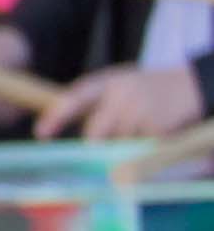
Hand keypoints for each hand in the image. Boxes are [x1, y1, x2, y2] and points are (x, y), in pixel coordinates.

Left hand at [40, 60, 207, 141]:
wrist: (190, 84)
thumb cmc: (143, 90)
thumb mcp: (117, 86)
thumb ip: (93, 104)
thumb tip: (61, 132)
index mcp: (105, 82)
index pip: (73, 98)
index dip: (55, 116)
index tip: (40, 134)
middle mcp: (121, 94)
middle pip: (94, 132)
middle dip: (95, 142)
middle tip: (103, 140)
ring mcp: (140, 110)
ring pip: (117, 144)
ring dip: (124, 142)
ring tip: (139, 125)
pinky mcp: (158, 126)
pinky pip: (138, 148)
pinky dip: (143, 145)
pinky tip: (153, 130)